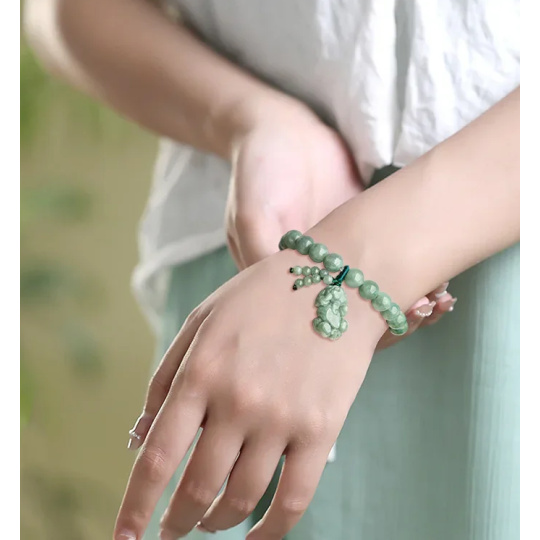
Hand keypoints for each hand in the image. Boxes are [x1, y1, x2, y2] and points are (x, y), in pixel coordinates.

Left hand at [115, 248, 387, 539]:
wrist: (335, 281)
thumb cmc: (261, 299)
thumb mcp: (201, 322)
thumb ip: (166, 379)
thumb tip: (141, 439)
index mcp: (200, 373)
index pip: (157, 459)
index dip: (135, 506)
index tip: (125, 538)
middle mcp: (237, 401)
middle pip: (197, 488)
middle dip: (177, 520)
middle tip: (172, 528)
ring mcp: (281, 419)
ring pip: (241, 499)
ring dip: (217, 523)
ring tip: (209, 523)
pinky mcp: (322, 430)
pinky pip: (294, 500)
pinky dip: (271, 531)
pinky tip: (256, 537)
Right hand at [223, 99, 454, 346]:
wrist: (282, 127)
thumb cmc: (259, 168)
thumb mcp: (251, 211)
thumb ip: (262, 253)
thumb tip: (288, 302)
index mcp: (281, 282)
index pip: (319, 319)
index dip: (357, 326)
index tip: (394, 316)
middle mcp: (311, 277)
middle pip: (352, 314)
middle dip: (389, 316)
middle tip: (425, 308)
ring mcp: (337, 258)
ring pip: (372, 293)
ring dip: (405, 297)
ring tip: (439, 297)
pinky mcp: (358, 237)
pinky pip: (386, 263)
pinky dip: (410, 272)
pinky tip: (438, 278)